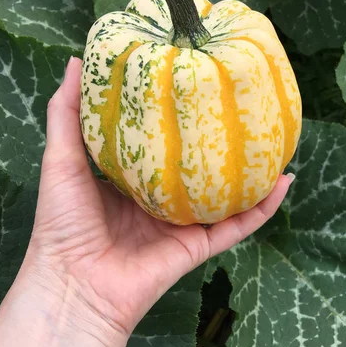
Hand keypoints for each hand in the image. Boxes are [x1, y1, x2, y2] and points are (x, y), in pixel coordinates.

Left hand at [27, 56, 292, 337]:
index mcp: (132, 182)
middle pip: (199, 169)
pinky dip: (263, 209)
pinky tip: (283, 182)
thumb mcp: (62, 159)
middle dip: (220, 144)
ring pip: (226, 196)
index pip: (162, 145)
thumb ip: (68, 114)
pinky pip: (238, 227)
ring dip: (251, 174)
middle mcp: (161, 202)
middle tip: (242, 110)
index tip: (196, 88)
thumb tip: (78, 61)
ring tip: (274, 143)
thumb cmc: (63, 223)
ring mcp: (182, 225)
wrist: (74, 284)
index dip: (179, 120)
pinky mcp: (198, 247)